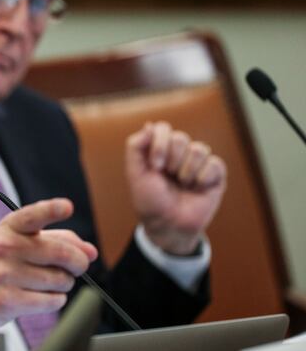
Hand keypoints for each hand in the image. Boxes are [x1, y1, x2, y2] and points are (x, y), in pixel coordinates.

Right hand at [0, 199, 96, 350]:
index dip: (51, 209)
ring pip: (60, 279)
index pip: (32, 215)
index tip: (66, 206)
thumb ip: (51, 240)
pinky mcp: (6, 301)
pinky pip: (51, 301)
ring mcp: (3, 274)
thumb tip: (89, 251)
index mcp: (6, 228)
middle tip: (78, 266)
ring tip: (47, 283)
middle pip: (60, 252)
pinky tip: (40, 297)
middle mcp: (3, 247)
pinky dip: (54, 300)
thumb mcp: (10, 243)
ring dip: (62, 284)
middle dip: (78, 262)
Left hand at [126, 121, 226, 254]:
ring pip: (199, 149)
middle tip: (168, 176)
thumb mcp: (135, 173)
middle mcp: (179, 153)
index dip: (160, 144)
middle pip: (181, 138)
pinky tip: (197, 188)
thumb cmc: (150, 200)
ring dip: (187, 170)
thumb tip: (149, 125)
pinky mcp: (215, 175)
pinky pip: (215, 163)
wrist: (168, 225)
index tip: (156, 166)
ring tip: (183, 184)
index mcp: (160, 149)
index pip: (163, 128)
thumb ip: (136, 146)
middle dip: (172, 160)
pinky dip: (203, 177)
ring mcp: (198, 163)